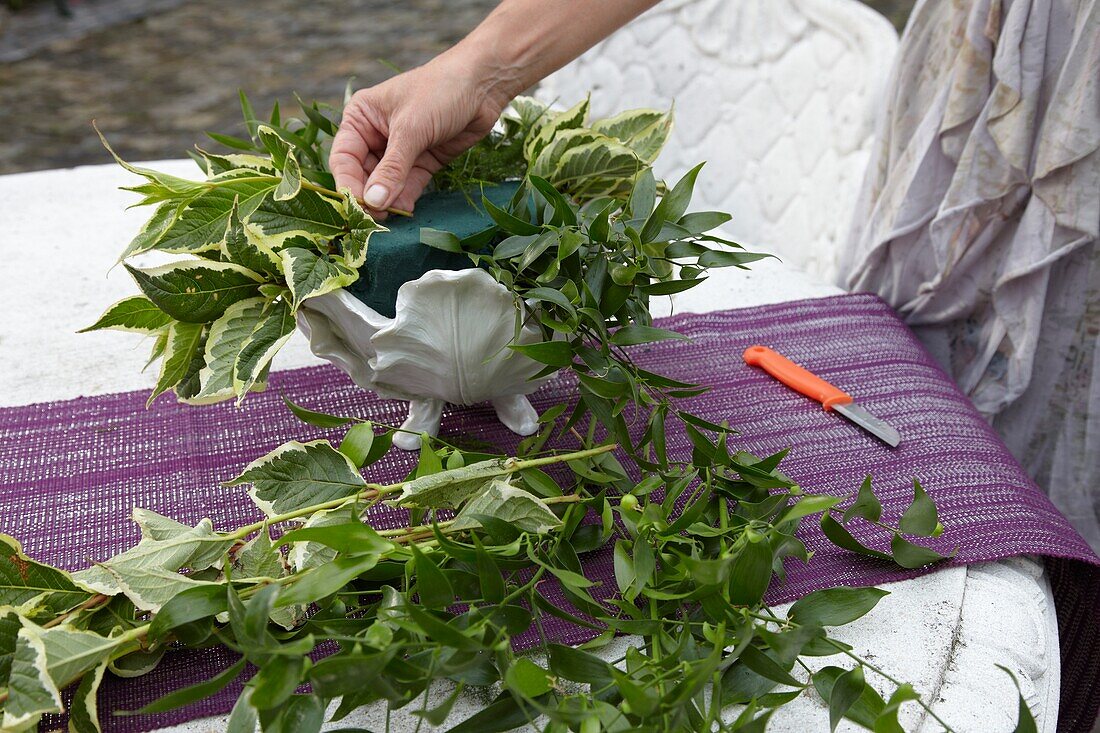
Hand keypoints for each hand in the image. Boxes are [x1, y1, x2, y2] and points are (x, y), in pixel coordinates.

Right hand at [330, 56, 510, 217]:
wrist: (483, 85)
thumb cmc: (440, 91)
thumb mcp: (411, 129)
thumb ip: (392, 168)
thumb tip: (372, 202)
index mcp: (361, 118)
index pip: (344, 158)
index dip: (347, 184)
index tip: (356, 206)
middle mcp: (375, 135)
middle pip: (362, 175)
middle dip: (369, 197)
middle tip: (376, 218)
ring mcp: (399, 151)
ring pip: (385, 184)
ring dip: (388, 201)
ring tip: (393, 217)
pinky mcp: (422, 162)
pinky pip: (407, 186)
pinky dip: (405, 199)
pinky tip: (406, 210)